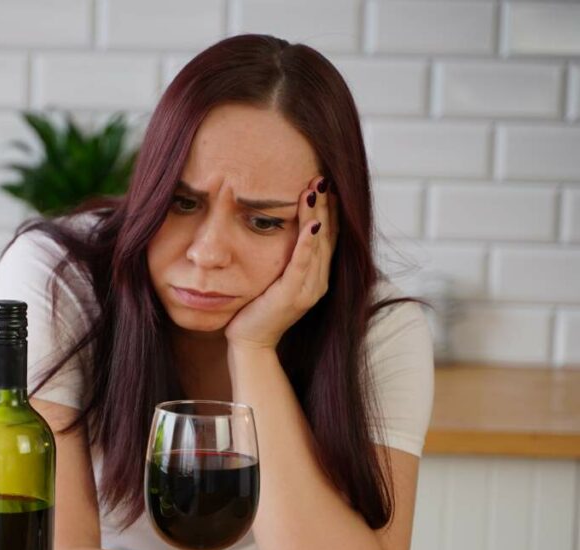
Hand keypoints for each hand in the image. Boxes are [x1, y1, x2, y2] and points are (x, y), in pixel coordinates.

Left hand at [224, 175, 337, 349]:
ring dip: (318, 215)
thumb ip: (285, 257)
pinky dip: (308, 243)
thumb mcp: (275, 277)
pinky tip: (311, 224)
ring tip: (316, 189)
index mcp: (316, 276)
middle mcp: (318, 281)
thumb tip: (282, 228)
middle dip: (325, 204)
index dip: (329, 209)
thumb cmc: (258, 308)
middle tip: (322, 176)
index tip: (325, 183)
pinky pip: (303, 264)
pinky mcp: (293, 295)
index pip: (328, 235)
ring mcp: (308, 290)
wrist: (250, 342)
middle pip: (327, 235)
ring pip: (317, 244)